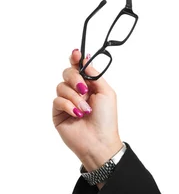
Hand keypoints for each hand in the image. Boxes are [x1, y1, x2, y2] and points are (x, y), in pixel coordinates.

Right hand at [52, 49, 122, 170]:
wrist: (99, 140)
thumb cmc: (106, 118)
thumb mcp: (106, 92)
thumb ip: (94, 75)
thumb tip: (84, 59)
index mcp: (90, 86)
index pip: (79, 68)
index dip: (76, 59)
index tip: (75, 53)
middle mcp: (77, 91)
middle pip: (67, 73)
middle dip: (75, 79)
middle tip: (84, 89)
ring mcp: (66, 101)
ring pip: (61, 86)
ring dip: (75, 97)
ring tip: (85, 109)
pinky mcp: (57, 112)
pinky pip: (57, 100)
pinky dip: (68, 105)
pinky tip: (77, 114)